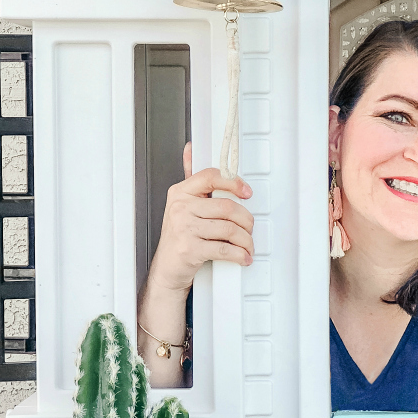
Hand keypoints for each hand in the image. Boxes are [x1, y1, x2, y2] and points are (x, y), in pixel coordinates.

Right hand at [145, 143, 253, 295]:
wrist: (167, 268)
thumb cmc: (179, 235)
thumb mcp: (182, 204)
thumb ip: (192, 179)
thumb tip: (191, 149)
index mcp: (181, 192)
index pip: (211, 177)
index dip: (234, 182)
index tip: (246, 192)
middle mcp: (180, 208)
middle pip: (227, 207)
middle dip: (246, 220)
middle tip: (250, 228)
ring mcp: (184, 228)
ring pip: (229, 229)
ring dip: (246, 240)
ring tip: (247, 245)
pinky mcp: (190, 249)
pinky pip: (224, 248)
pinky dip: (239, 254)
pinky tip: (243, 256)